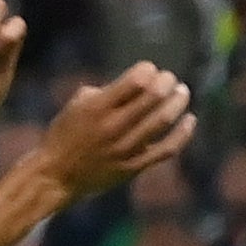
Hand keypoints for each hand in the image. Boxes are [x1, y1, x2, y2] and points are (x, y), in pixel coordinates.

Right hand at [36, 64, 197, 197]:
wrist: (55, 176)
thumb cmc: (64, 135)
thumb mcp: (75, 106)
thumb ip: (105, 92)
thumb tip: (138, 83)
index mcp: (96, 108)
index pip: (136, 80)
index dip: (147, 70)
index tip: (148, 69)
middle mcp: (112, 127)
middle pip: (154, 96)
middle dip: (167, 81)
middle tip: (169, 78)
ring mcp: (125, 148)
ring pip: (163, 119)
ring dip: (178, 101)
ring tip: (181, 92)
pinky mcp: (134, 166)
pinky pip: (167, 149)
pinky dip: (183, 133)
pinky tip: (189, 120)